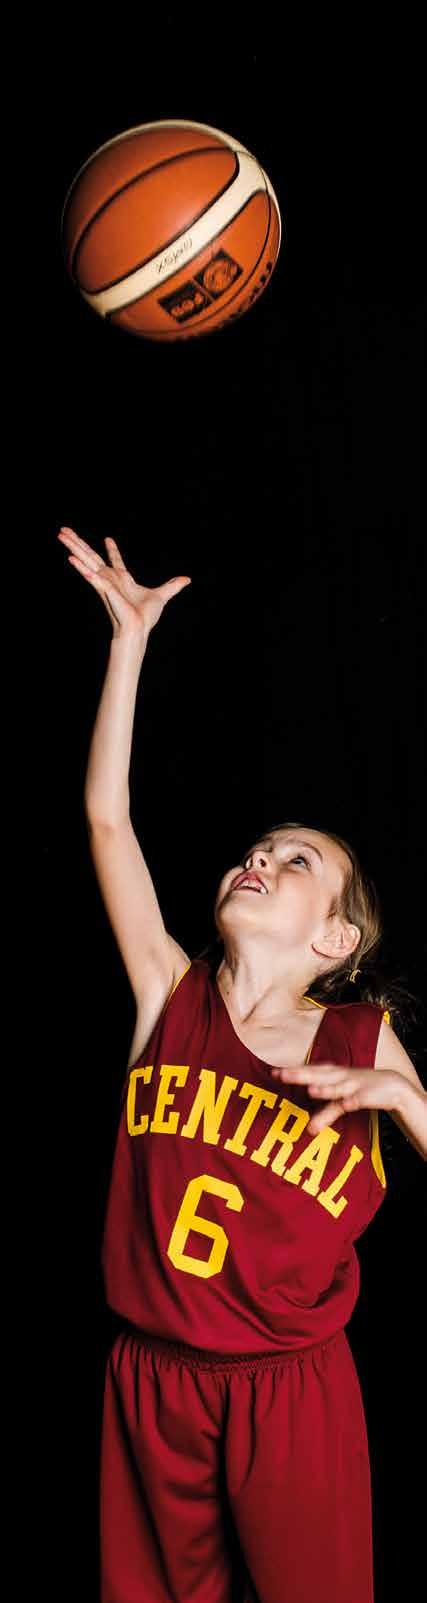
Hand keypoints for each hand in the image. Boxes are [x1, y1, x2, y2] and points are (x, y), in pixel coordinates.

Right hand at [57, 526, 191, 640]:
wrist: (138, 630)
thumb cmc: (145, 617)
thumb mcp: (162, 596)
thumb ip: (172, 586)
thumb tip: (187, 580)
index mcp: (122, 579)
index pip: (115, 561)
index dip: (112, 550)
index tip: (108, 539)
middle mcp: (110, 579)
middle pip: (92, 556)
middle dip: (78, 542)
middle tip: (64, 529)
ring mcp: (104, 583)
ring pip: (87, 561)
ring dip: (74, 547)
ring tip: (61, 535)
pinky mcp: (104, 589)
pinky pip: (92, 576)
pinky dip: (82, 568)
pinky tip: (71, 559)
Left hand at [269, 1063, 405, 1133]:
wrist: (393, 1085)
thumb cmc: (360, 1090)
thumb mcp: (341, 1102)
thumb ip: (326, 1115)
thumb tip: (310, 1130)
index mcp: (332, 1075)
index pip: (309, 1071)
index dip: (292, 1072)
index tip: (273, 1073)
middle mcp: (340, 1076)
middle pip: (317, 1075)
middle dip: (300, 1074)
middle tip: (281, 1075)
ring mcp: (353, 1084)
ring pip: (337, 1086)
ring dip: (325, 1088)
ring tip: (310, 1090)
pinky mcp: (367, 1094)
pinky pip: (357, 1098)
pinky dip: (351, 1099)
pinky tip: (346, 1104)